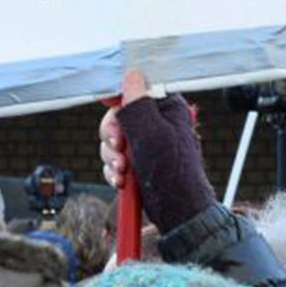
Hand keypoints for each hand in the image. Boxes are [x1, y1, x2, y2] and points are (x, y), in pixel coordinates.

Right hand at [105, 70, 216, 233]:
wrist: (178, 212)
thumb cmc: (173, 173)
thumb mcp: (151, 134)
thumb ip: (137, 104)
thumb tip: (132, 74)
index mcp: (166, 108)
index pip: (135, 90)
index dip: (118, 100)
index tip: (107, 108)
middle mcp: (156, 123)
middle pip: (117, 116)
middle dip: (112, 135)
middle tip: (119, 147)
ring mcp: (146, 144)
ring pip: (112, 140)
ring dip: (112, 157)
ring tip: (123, 172)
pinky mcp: (138, 163)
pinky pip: (114, 159)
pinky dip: (113, 170)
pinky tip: (121, 181)